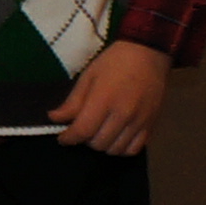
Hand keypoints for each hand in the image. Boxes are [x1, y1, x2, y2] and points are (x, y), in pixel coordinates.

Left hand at [54, 37, 173, 155]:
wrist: (148, 54)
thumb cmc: (115, 62)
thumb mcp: (88, 77)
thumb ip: (72, 102)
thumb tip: (54, 118)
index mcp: (104, 100)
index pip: (83, 131)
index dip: (68, 138)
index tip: (63, 137)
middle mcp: (123, 114)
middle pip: (98, 143)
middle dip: (84, 139)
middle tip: (83, 129)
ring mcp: (139, 122)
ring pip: (114, 149)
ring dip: (102, 145)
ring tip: (98, 132)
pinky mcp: (151, 125)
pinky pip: (133, 150)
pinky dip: (121, 149)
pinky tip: (115, 138)